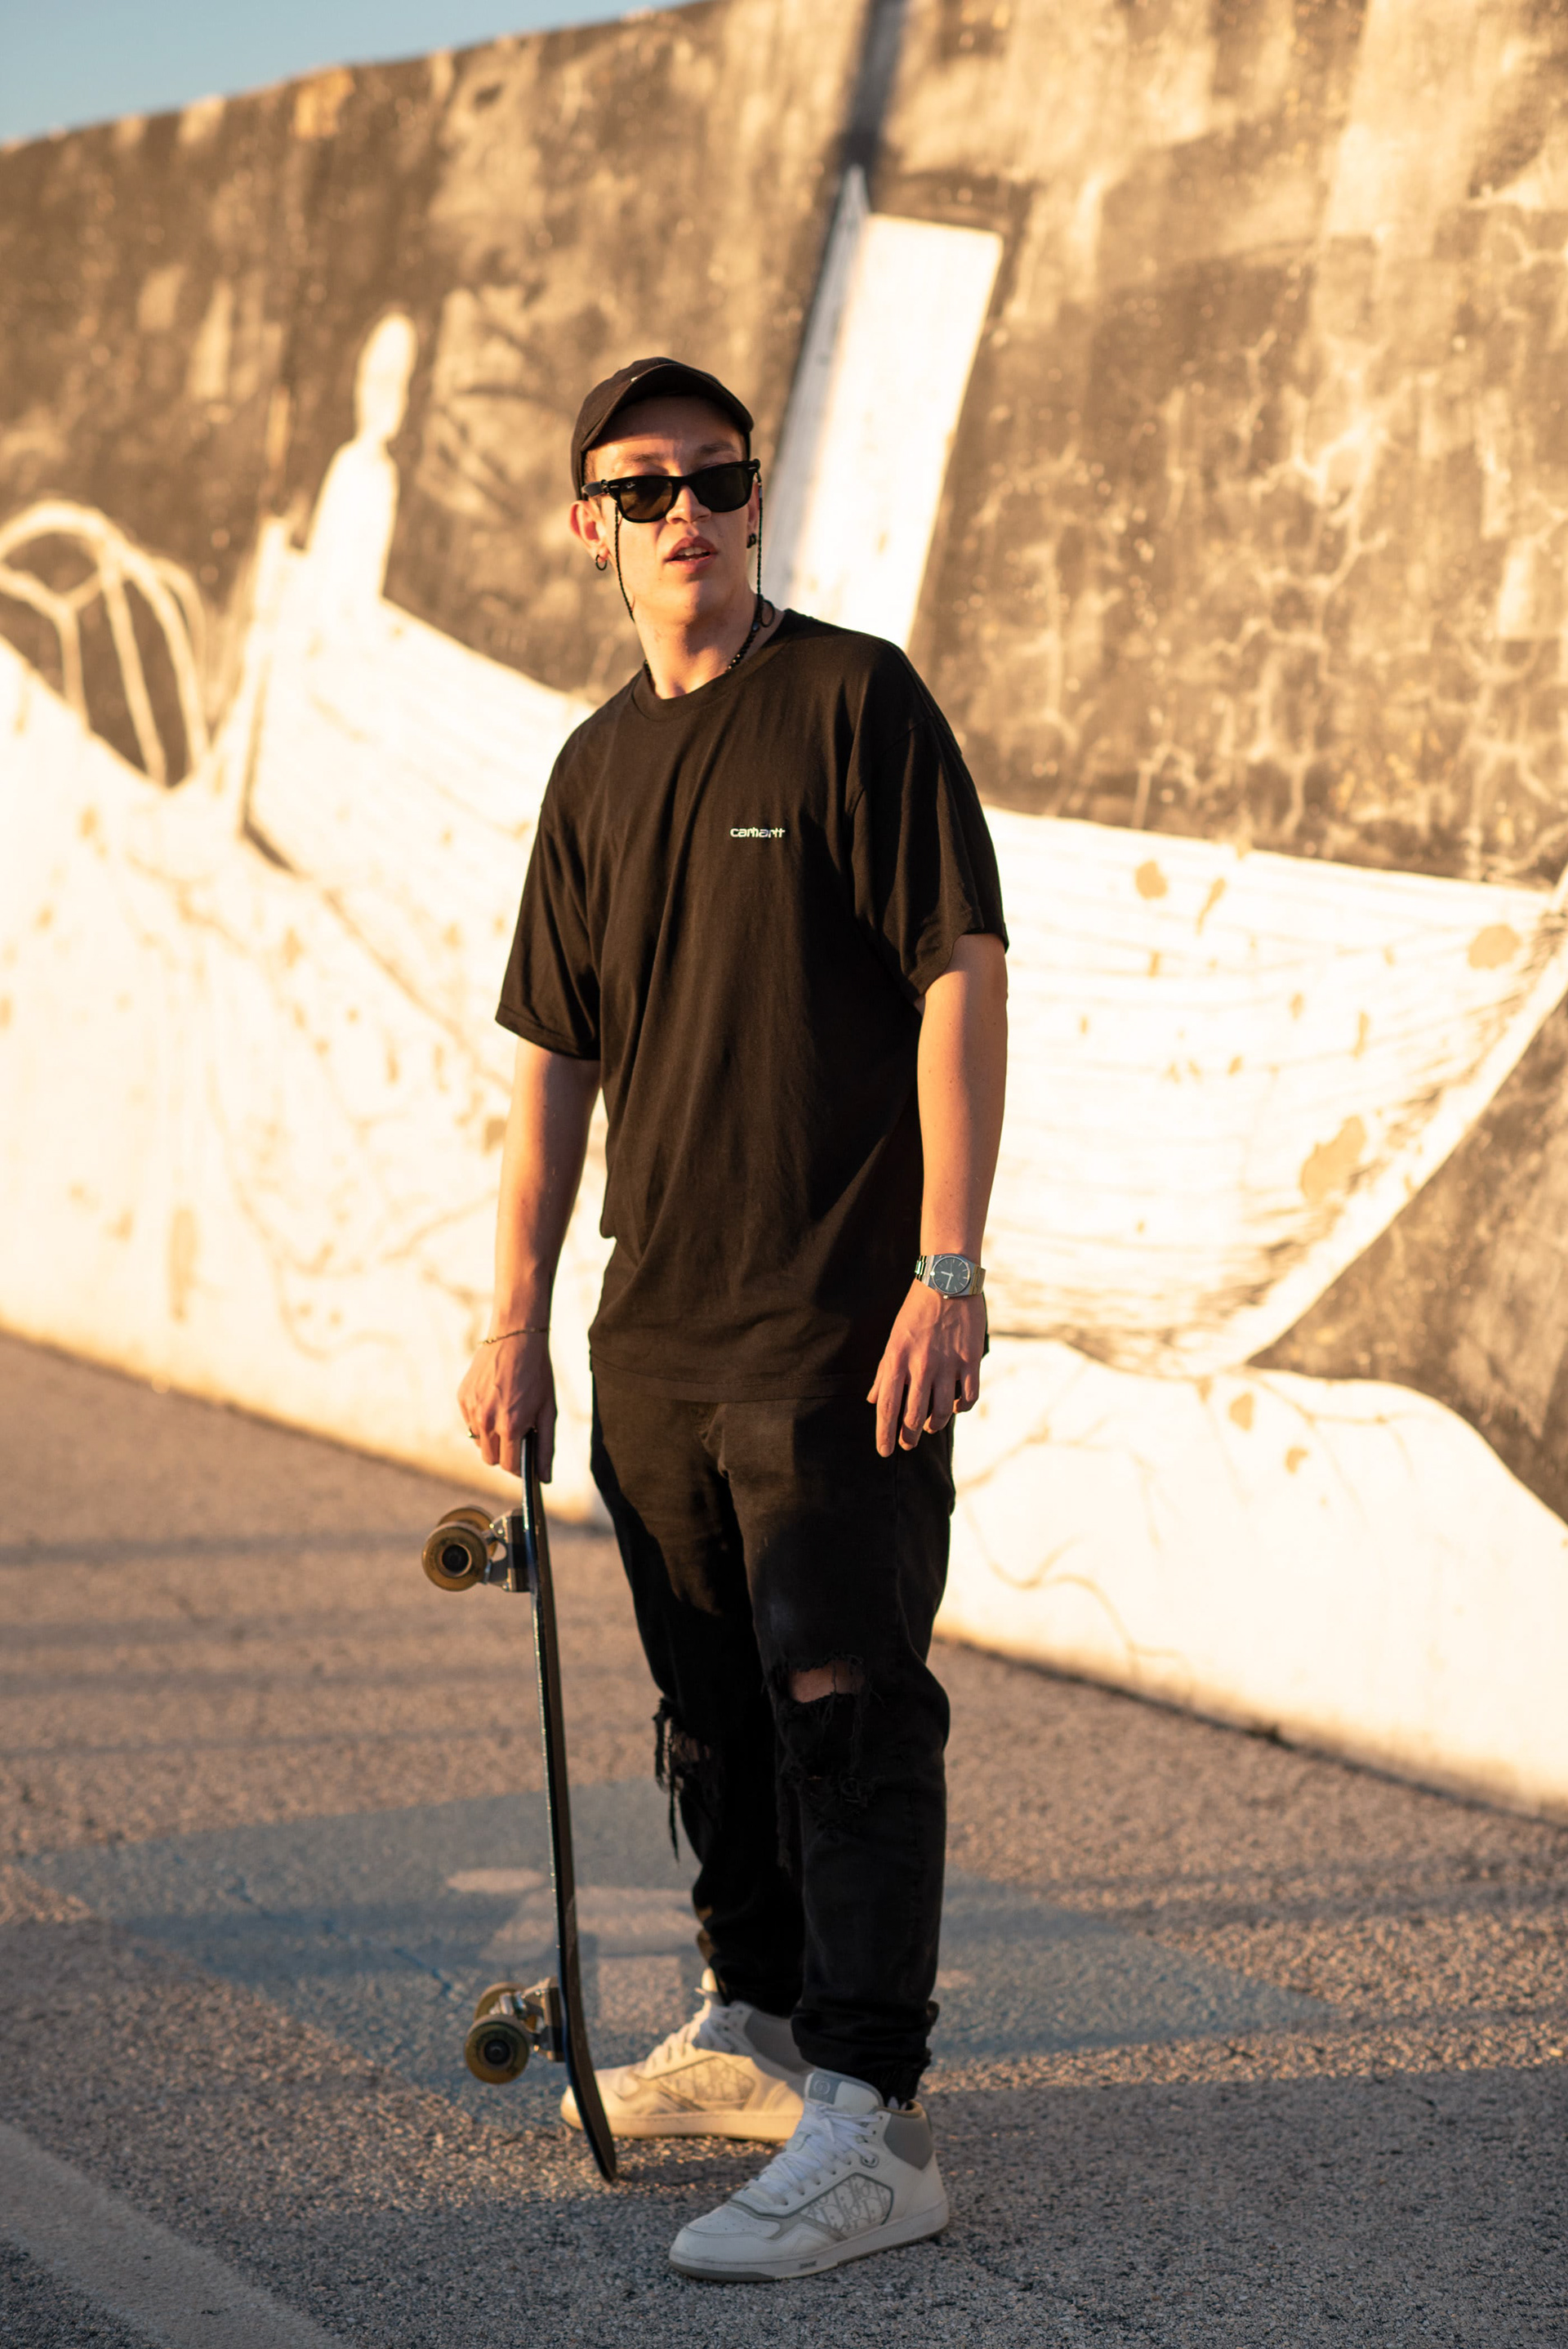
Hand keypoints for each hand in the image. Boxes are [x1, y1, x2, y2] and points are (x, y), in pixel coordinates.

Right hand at [457, 1331, 557, 1479]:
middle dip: (505, 1454)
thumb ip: (545, 1447)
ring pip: (478, 1442)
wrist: (516, 1337)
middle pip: (491, 1459)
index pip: (509, 1466)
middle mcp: (486, 1421)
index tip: (525, 1461)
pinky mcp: (462, 1398)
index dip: (519, 1467)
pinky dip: (481, 1420)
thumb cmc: (537, 1373)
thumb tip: (545, 1478)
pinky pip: (470, 1422)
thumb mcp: (548, 1410)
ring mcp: (472, 1409)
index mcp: (510, 1426)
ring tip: (507, 1414)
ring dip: (492, 1438)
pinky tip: (495, 1401)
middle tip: (518, 1434)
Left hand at [867, 1284, 985, 1457]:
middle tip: (908, 1444)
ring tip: (930, 1426)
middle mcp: (921, 1366)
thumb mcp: (893, 1340)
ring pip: (942, 1412)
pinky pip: (968, 1398)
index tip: (885, 1452)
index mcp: (897, 1360)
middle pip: (913, 1416)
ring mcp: (948, 1365)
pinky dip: (961, 1409)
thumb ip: (884, 1373)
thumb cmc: (916, 1311)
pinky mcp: (971, 1361)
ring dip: (934, 1425)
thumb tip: (873, 1400)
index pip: (887, 1408)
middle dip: (909, 1436)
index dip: (884, 1435)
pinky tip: (956, 1408)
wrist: (947, 1282)